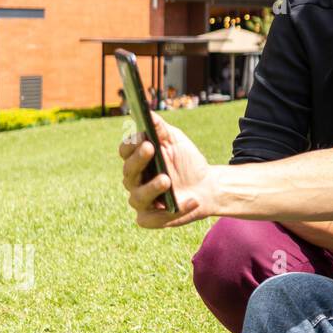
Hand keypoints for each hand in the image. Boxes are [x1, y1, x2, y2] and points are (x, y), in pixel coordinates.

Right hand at [118, 112, 213, 227]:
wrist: (207, 186)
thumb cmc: (186, 161)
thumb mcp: (176, 142)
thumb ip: (161, 129)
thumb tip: (149, 113)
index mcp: (136, 160)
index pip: (125, 152)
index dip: (130, 144)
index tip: (140, 135)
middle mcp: (134, 181)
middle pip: (129, 171)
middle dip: (139, 160)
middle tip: (150, 147)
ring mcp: (141, 201)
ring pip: (138, 196)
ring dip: (152, 187)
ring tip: (166, 179)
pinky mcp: (151, 219)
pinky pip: (155, 218)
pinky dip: (173, 211)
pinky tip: (189, 201)